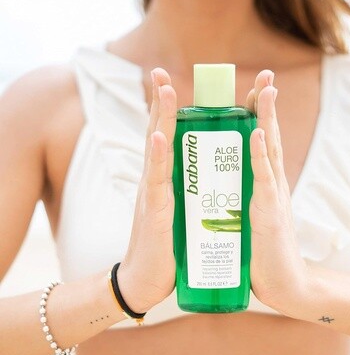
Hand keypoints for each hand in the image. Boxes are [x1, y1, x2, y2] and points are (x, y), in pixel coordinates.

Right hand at [117, 68, 176, 312]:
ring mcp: (153, 194)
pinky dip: (158, 158)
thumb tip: (198, 179)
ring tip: (164, 88)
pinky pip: (157, 181)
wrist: (147, 281)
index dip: (167, 111)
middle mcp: (156, 181)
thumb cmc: (167, 247)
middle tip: (161, 73)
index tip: (170, 83)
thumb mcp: (178, 212)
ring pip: (156, 149)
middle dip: (161, 103)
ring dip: (160, 118)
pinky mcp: (156, 213)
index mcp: (165, 181)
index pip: (166, 139)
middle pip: (157, 134)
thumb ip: (183, 193)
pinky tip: (160, 137)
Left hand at [246, 71, 310, 316]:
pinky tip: (256, 135)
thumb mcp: (251, 216)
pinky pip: (263, 180)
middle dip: (265, 105)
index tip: (253, 88)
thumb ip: (245, 198)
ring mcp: (272, 196)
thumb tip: (232, 186)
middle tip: (265, 75)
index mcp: (262, 184)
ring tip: (264, 90)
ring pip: (269, 151)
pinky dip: (260, 156)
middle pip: (268, 137)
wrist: (282, 286)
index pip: (259, 142)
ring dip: (266, 119)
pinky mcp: (269, 214)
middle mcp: (270, 184)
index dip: (257, 115)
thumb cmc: (261, 252)